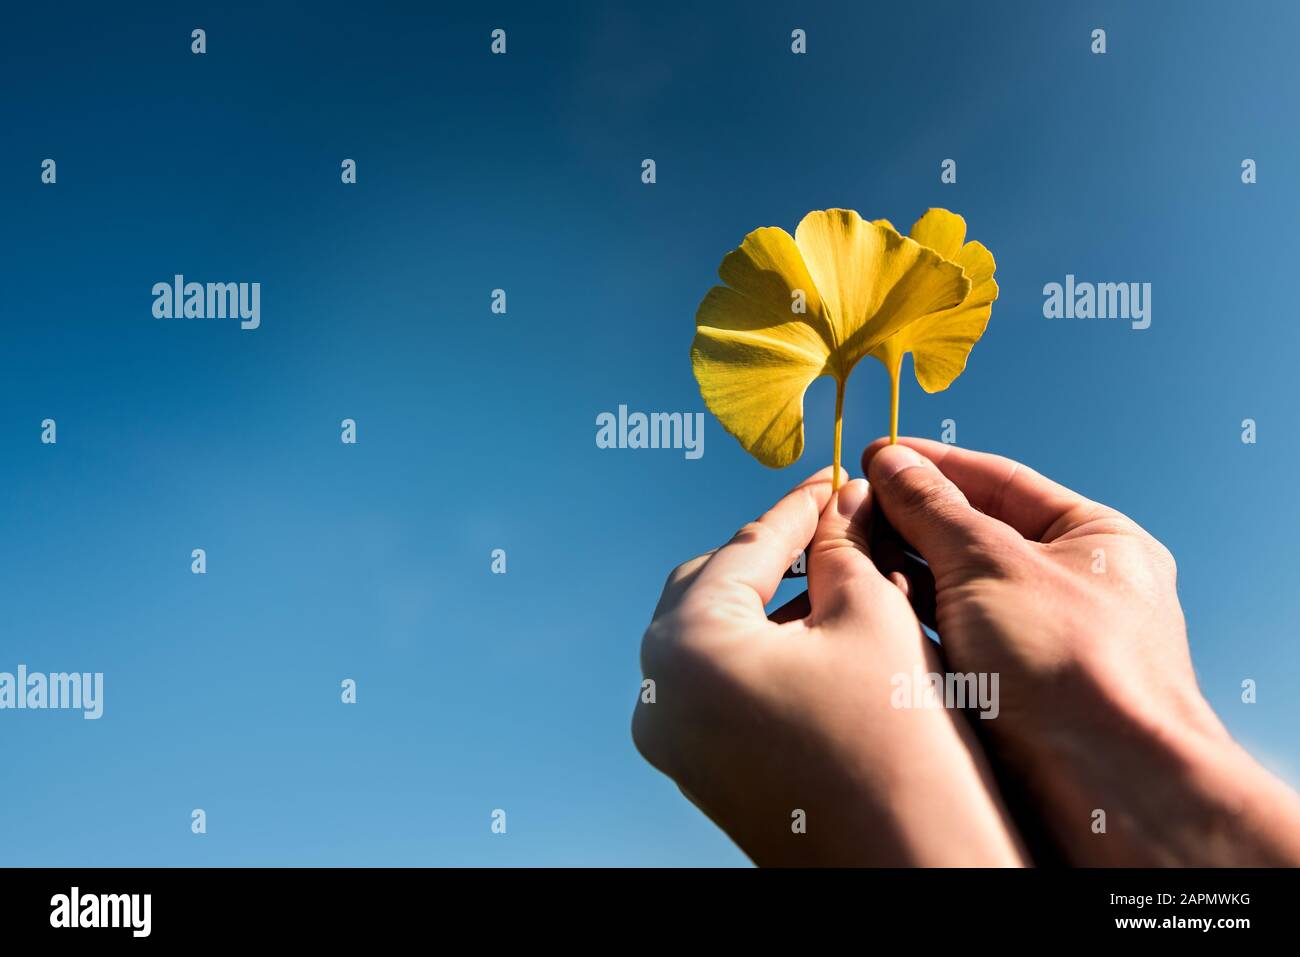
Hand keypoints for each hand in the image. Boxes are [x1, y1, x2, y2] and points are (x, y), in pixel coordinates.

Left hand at [632, 466, 1026, 865]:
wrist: (914, 871)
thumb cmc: (897, 744)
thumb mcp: (871, 618)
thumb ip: (842, 546)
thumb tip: (840, 503)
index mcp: (685, 647)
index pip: (744, 547)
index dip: (799, 505)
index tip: (835, 478)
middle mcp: (659, 694)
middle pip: (711, 587)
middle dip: (774, 552)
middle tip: (833, 522)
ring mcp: (673, 739)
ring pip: (715, 637)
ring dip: (770, 602)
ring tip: (837, 575)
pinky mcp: (699, 771)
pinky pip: (719, 684)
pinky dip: (762, 651)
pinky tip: (819, 634)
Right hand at [863, 437, 1299, 864]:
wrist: (1107, 791)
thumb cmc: (1075, 667)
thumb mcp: (992, 563)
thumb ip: (934, 509)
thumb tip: (892, 463)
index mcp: (1094, 540)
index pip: (1000, 481)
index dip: (933, 465)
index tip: (875, 456)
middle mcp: (1072, 586)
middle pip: (974, 534)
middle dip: (910, 519)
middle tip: (847, 505)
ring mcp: (1040, 642)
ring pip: (957, 591)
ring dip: (903, 572)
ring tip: (842, 554)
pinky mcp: (1010, 692)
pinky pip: (951, 640)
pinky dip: (910, 622)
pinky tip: (864, 608)